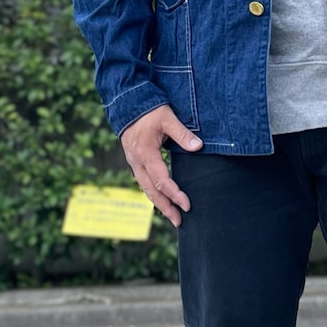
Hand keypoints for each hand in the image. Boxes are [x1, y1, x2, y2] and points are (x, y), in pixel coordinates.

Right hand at [120, 104, 202, 227]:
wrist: (127, 105)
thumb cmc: (149, 110)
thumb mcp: (167, 118)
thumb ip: (182, 133)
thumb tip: (198, 147)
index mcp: (145, 154)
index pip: (161, 180)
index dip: (174, 194)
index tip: (187, 205)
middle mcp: (137, 162)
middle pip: (151, 191)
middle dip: (165, 208)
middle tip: (180, 221)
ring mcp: (134, 163)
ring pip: (146, 189)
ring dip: (159, 204)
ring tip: (172, 217)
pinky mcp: (135, 162)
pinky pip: (144, 183)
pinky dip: (154, 194)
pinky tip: (162, 201)